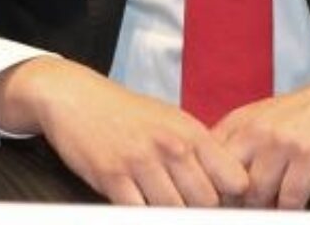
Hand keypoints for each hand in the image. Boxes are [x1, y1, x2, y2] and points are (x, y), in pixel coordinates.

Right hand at [0, 56, 248, 206]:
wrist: (73, 96)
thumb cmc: (125, 113)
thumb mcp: (170, 120)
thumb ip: (199, 152)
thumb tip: (229, 191)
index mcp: (190, 131)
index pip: (235, 181)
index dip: (230, 198)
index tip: (217, 200)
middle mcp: (169, 145)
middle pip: (206, 203)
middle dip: (196, 209)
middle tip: (180, 201)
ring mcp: (140, 161)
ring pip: (173, 212)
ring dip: (166, 213)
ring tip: (154, 199)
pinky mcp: (111, 175)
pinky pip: (138, 212)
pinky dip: (138, 212)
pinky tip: (133, 200)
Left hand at [214, 38, 309, 209]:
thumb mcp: (266, 119)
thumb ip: (242, 144)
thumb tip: (220, 180)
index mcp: (239, 122)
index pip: (206, 161)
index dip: (209, 189)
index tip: (214, 206)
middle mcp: (255, 130)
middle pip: (227, 180)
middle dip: (233, 204)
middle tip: (243, 216)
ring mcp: (282, 142)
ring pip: (258, 193)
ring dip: (264, 211)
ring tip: (269, 215)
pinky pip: (292, 197)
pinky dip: (292, 211)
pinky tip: (294, 211)